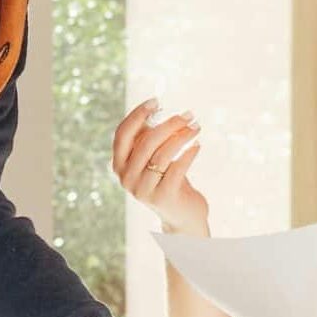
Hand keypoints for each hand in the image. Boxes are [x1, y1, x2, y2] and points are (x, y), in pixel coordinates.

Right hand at [111, 99, 209, 236]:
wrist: (181, 215)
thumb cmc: (167, 178)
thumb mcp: (152, 157)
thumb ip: (147, 137)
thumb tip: (154, 109)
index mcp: (119, 164)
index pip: (122, 134)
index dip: (137, 114)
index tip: (156, 101)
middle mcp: (126, 178)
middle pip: (146, 142)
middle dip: (169, 124)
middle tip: (189, 115)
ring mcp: (143, 189)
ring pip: (162, 154)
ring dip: (182, 136)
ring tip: (196, 127)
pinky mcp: (163, 197)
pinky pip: (177, 168)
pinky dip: (189, 153)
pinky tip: (197, 145)